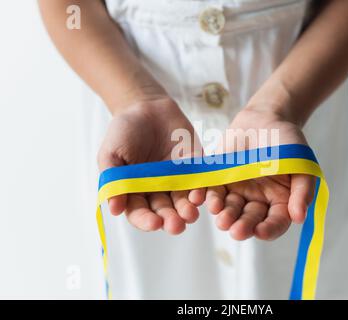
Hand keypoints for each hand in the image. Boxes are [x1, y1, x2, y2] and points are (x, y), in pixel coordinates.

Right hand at [98, 98, 204, 233]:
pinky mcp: (196, 168)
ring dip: (188, 210)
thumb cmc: (124, 132)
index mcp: (136, 193)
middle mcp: (158, 191)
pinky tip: (201, 195)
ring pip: (184, 202)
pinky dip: (202, 190)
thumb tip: (114, 209)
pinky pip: (200, 182)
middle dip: (171, 220)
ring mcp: (178, 181)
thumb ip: (113, 180)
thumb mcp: (111, 153)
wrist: (146, 107)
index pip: (140, 213)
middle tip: (176, 225)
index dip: (146, 220)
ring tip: (191, 215)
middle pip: (165, 212)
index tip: (154, 223)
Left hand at [205, 108, 315, 240]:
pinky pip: (212, 192)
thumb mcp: (301, 164)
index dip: (269, 230)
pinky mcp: (219, 178)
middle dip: (243, 227)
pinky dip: (208, 198)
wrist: (265, 117)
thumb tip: (299, 218)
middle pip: (249, 220)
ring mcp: (237, 190)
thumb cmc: (287, 141)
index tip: (260, 232)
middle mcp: (257, 201)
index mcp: (279, 201)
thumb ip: (302, 190)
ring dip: (225, 216)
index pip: (275, 223)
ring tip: (221, 219)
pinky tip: (206, 201)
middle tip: (236, 231)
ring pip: (229, 209)